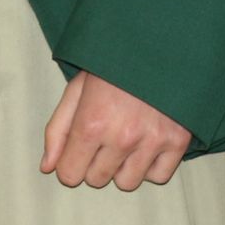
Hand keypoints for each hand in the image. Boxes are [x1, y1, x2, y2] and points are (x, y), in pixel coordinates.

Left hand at [39, 70, 192, 190]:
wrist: (160, 41)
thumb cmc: (114, 63)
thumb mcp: (78, 87)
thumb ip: (58, 129)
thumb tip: (47, 167)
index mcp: (92, 122)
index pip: (70, 174)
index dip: (70, 163)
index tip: (79, 148)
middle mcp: (122, 137)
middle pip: (97, 180)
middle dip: (95, 162)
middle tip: (105, 135)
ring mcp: (152, 141)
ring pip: (126, 183)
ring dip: (123, 166)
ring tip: (127, 137)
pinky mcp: (177, 140)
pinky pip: (158, 176)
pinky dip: (151, 165)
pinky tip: (147, 142)